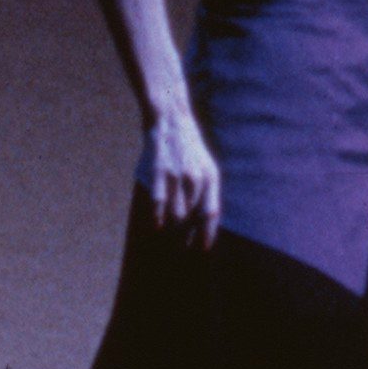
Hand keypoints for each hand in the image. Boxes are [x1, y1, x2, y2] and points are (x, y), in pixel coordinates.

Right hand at [138, 106, 222, 248]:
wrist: (170, 120)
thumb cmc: (188, 147)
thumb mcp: (205, 165)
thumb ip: (205, 190)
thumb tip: (204, 220)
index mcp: (211, 177)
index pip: (211, 213)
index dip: (207, 234)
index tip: (201, 248)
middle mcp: (196, 178)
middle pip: (192, 218)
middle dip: (187, 236)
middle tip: (181, 247)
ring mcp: (177, 176)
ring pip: (176, 214)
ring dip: (173, 230)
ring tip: (169, 239)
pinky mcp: (159, 173)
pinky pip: (159, 203)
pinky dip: (157, 217)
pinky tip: (156, 226)